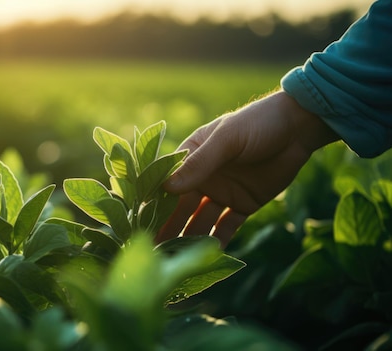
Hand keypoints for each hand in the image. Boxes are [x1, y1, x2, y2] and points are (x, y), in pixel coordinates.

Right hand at [157, 91, 338, 247]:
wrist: (298, 129)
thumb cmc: (257, 123)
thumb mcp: (226, 139)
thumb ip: (199, 163)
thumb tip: (168, 188)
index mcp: (191, 157)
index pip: (167, 183)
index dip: (153, 203)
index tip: (139, 225)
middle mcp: (203, 178)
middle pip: (180, 207)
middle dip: (167, 227)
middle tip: (153, 251)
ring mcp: (222, 193)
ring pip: (200, 220)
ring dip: (189, 238)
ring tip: (176, 260)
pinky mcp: (243, 205)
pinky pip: (227, 226)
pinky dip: (219, 241)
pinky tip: (209, 258)